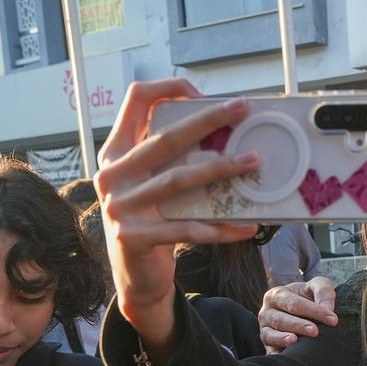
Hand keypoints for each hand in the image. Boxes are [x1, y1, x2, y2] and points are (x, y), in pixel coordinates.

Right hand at [94, 79, 263, 351]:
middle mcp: (112, 175)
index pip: (135, 101)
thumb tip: (226, 134)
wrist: (134, 276)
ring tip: (253, 161)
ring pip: (178, 180)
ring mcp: (120, 206)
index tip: (200, 91)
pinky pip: (188, 229)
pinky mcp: (135, 237)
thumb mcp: (151, 183)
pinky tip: (247, 226)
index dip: (167, 89)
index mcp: (116, 152)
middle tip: (241, 109)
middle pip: (165, 138)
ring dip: (220, 169)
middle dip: (206, 120)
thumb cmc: (153, 220)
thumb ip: (171, 158)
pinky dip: (221, 228)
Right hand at [258, 277, 337, 352]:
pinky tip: (288, 356)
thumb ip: (323, 291)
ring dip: (283, 338)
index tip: (333, 319)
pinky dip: (277, 354)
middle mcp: (266, 312)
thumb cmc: (309, 296)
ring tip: (295, 340)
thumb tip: (328, 309)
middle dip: (298, 325)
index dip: (313, 311)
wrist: (303, 311)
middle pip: (280, 319)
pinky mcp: (268, 346)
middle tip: (315, 331)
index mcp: (276, 295)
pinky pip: (270, 351)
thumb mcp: (317, 286)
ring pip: (270, 335)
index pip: (294, 303)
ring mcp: (265, 330)